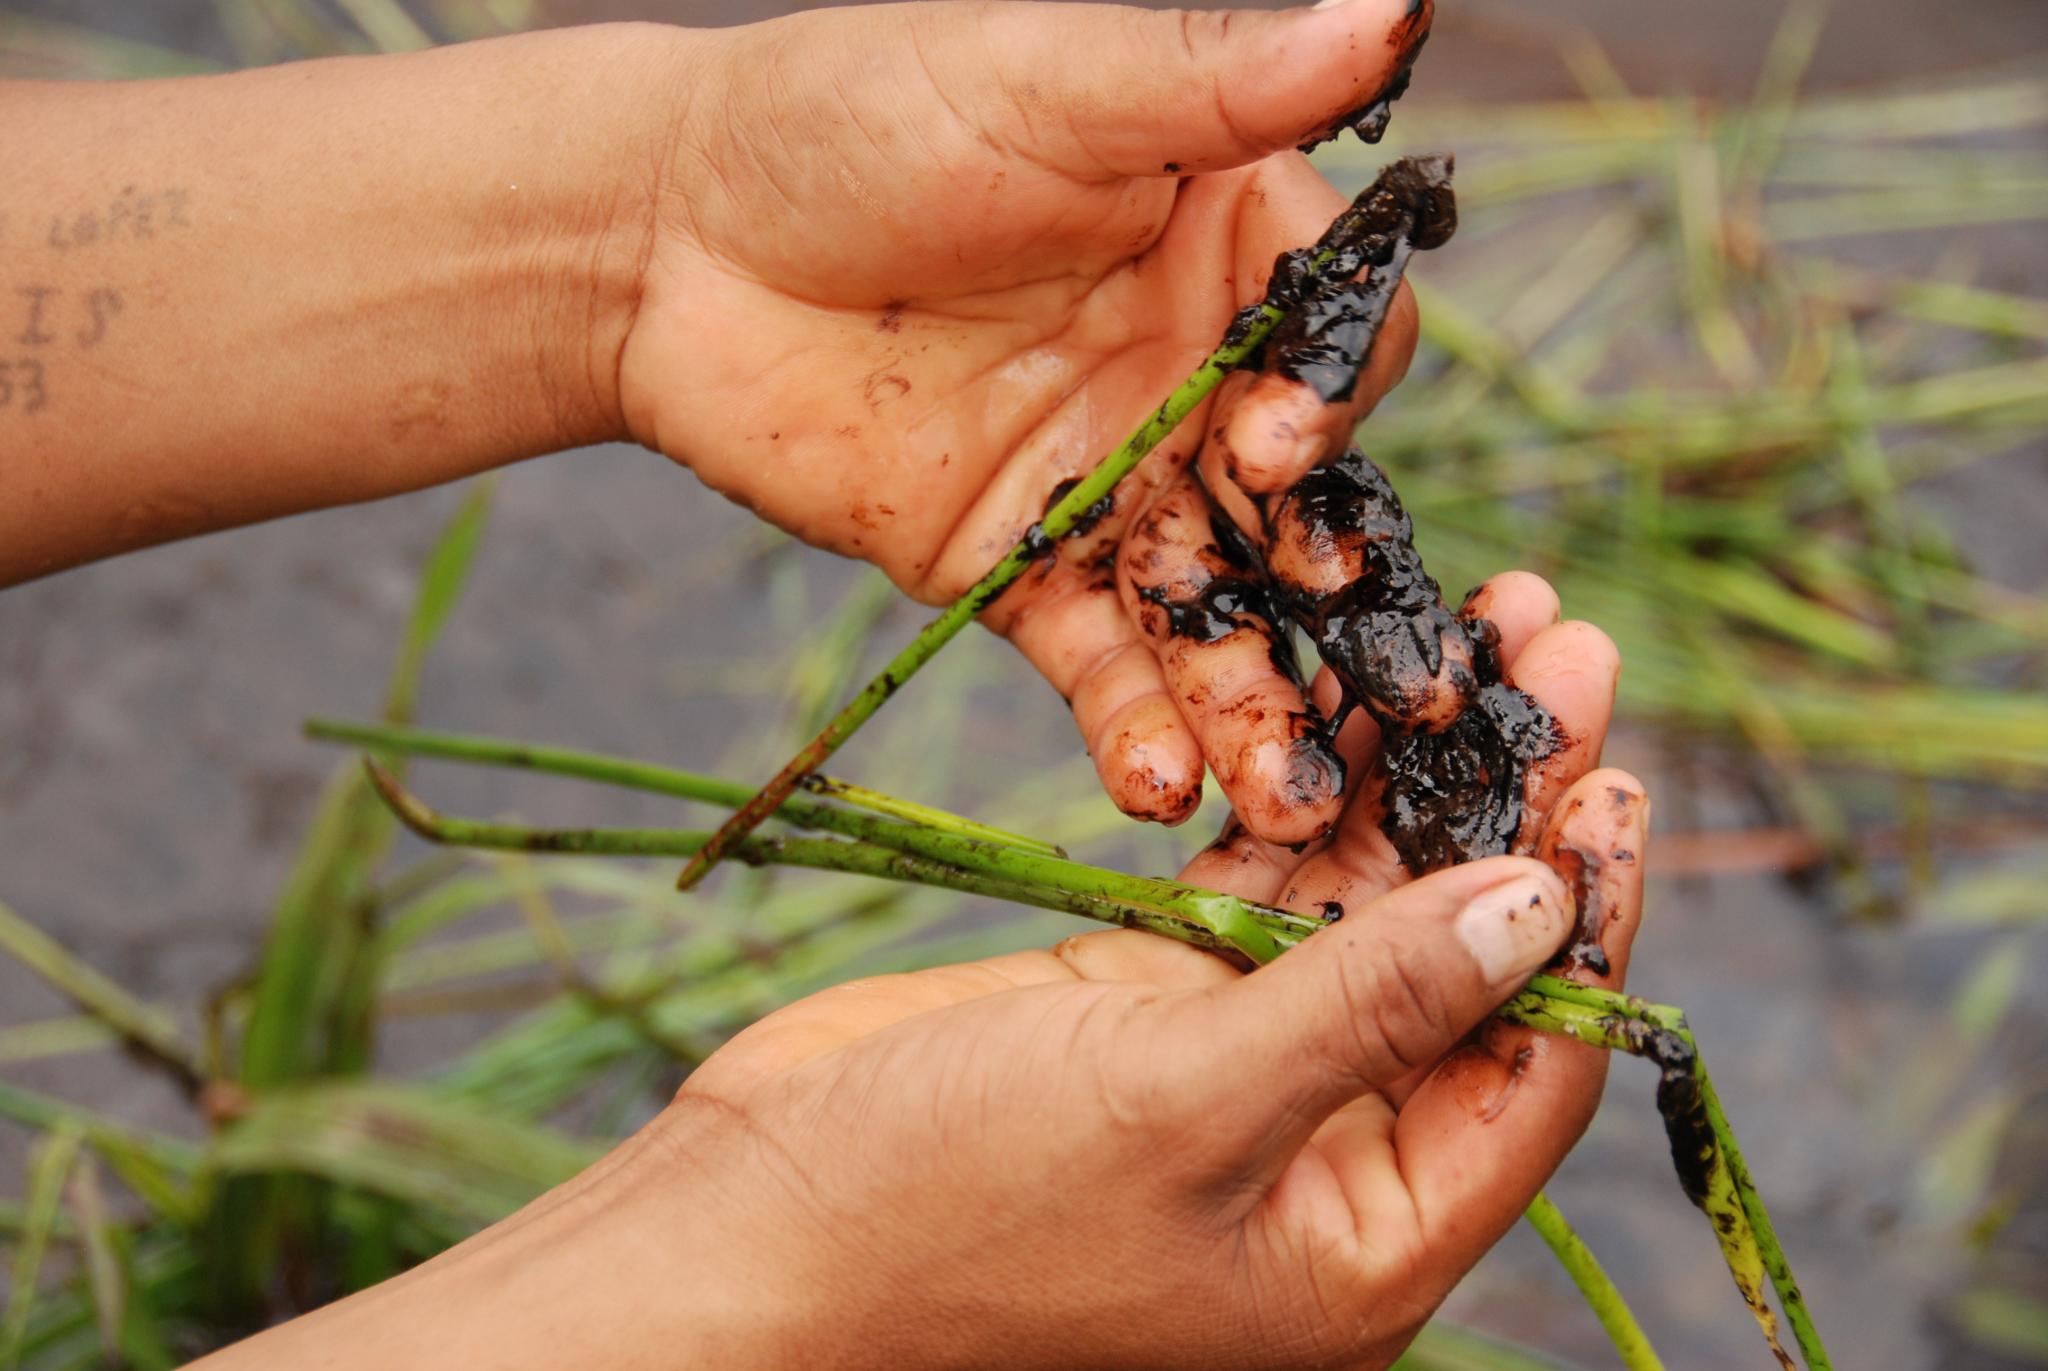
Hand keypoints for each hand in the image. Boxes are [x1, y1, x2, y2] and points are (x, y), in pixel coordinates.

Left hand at [620, 0, 1430, 842]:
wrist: (669, 242)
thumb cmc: (856, 115)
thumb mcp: (1044, 83)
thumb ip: (1217, 75)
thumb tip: (1397, 3)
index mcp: (1222, 245)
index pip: (1338, 338)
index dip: (1330, 397)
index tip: (1275, 444)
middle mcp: (1191, 374)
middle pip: (1300, 501)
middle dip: (1329, 593)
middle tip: (1377, 693)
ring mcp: (1113, 483)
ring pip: (1215, 603)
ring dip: (1256, 702)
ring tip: (1284, 797)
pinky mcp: (1024, 571)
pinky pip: (1101, 662)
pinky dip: (1134, 727)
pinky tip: (1157, 789)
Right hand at [640, 576, 1639, 1367]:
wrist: (753, 1222)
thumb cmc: (957, 1208)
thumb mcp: (1184, 1106)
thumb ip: (1367, 1005)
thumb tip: (1540, 907)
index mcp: (1363, 1236)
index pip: (1531, 1065)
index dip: (1584, 920)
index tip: (1612, 777)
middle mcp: (1319, 1151)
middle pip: (1464, 958)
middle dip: (1515, 808)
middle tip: (1568, 654)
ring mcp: (1233, 1066)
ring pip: (1365, 901)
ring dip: (1421, 775)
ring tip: (1489, 629)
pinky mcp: (1149, 998)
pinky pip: (1260, 884)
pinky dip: (1305, 794)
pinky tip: (1350, 690)